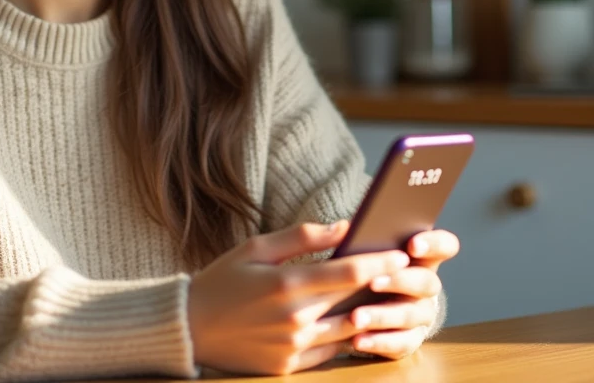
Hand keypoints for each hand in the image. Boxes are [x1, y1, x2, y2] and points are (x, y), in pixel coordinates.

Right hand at [188, 221, 411, 375]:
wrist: (190, 327)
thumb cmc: (223, 280)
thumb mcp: (257, 247)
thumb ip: (303, 236)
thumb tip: (344, 227)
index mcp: (287, 284)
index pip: (349, 272)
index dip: (380, 262)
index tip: (400, 253)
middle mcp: (295, 319)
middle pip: (355, 301)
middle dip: (381, 285)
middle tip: (402, 273)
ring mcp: (293, 347)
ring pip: (349, 330)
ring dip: (370, 314)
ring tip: (385, 298)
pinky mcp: (289, 367)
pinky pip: (330, 352)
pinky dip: (346, 337)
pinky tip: (355, 322)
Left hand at [345, 229, 460, 359]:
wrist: (347, 306)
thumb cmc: (357, 269)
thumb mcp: (356, 250)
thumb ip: (353, 238)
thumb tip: (341, 228)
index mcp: (420, 256)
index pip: (445, 245)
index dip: (434, 244)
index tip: (412, 245)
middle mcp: (426, 285)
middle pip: (427, 282)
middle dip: (400, 281)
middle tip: (373, 282)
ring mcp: (421, 314)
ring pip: (411, 315)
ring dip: (383, 316)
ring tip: (356, 317)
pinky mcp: (409, 340)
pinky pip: (401, 344)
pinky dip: (378, 342)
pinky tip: (357, 340)